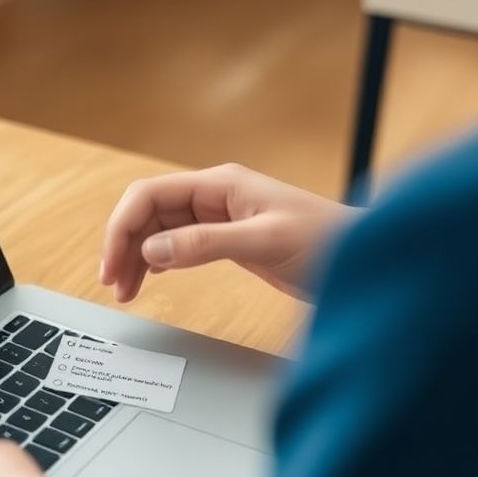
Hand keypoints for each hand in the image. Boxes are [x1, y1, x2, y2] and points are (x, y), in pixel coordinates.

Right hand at [99, 163, 360, 301]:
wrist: (366, 261)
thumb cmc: (328, 242)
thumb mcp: (265, 243)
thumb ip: (207, 244)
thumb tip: (154, 250)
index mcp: (220, 185)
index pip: (150, 196)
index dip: (122, 228)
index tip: (111, 264)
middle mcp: (216, 196)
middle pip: (149, 213)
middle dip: (125, 246)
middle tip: (113, 285)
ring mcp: (222, 218)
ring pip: (161, 231)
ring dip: (138, 257)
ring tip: (126, 291)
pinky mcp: (230, 239)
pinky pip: (180, 245)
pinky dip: (159, 261)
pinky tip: (152, 277)